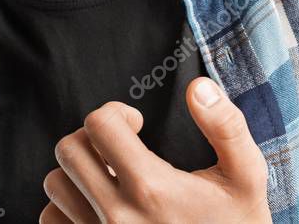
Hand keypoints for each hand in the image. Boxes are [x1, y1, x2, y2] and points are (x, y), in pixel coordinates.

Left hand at [40, 77, 271, 223]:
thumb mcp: (247, 180)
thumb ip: (226, 128)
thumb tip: (198, 87)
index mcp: (151, 189)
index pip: (99, 124)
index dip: (115, 113)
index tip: (135, 123)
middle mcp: (116, 217)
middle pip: (69, 149)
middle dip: (92, 138)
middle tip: (118, 147)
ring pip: (55, 184)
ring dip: (78, 173)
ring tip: (110, 177)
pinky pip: (51, 219)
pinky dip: (66, 207)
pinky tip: (96, 205)